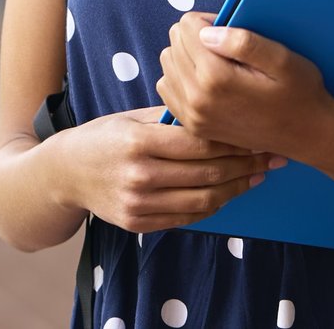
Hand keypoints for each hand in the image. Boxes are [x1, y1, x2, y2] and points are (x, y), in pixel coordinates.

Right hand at [54, 105, 284, 232]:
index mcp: (137, 141)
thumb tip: (215, 111)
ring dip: (238, 187)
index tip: (258, 133)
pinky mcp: (139, 223)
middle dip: (246, 163)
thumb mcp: (129, 117)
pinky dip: (215, 205)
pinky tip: (230, 191)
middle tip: (271, 155)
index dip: (234, 140)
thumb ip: (168, 118)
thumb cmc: (102, 137)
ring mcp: (139, 203)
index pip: (199, 142)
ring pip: (204, 198)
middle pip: (207, 172)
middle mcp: (139, 175)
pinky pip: (189, 217)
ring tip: (259, 175)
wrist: (63, 174)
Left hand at [157, 12, 333, 161]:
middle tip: (227, 47)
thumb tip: (206, 33)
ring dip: (187, 57)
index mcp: (216, 78)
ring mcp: (193, 116)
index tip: (230, 32)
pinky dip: (181, 78)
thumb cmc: (299, 94)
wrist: (307, 136)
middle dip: (196, 37)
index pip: (186, 26)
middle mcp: (197, 99)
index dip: (209, 21)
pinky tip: (206, 81)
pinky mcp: (193, 126)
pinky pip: (168, 88)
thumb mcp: (283, 59)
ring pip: (167, 64)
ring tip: (218, 64)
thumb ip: (243, 42)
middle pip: (174, 42)